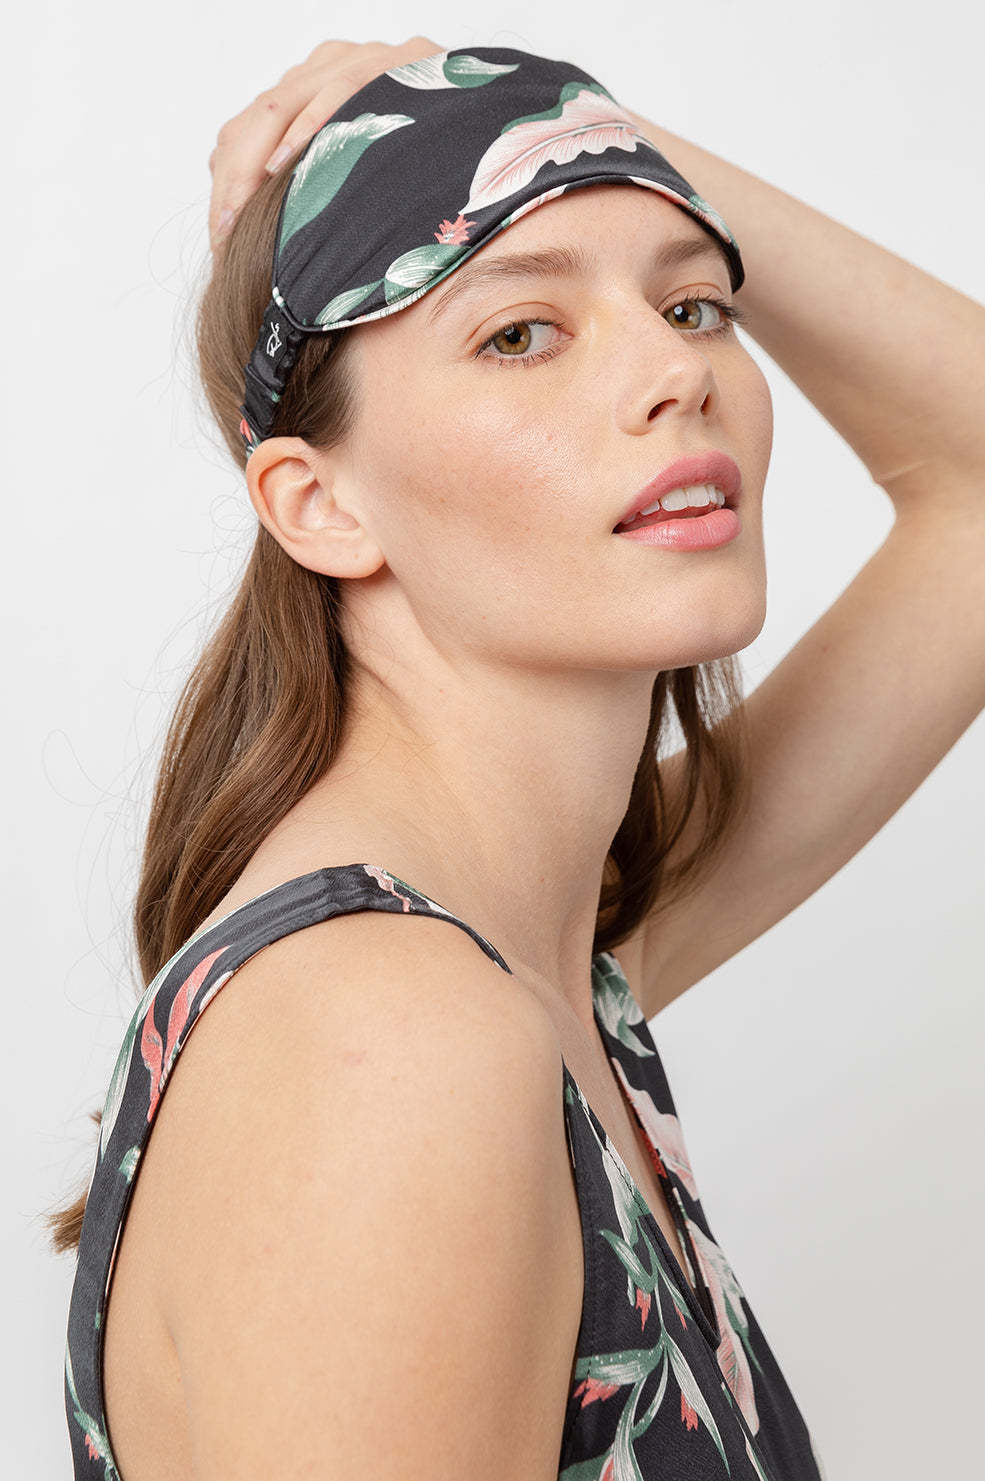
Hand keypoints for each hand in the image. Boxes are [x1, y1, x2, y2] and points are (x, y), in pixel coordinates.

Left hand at [208, 35, 444, 254]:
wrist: (505, 138)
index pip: (252, 127)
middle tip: (226, 235)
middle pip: (260, 115)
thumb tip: (248, 231)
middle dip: (236, 179)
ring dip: (262, 160)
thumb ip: (313, 190)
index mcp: (315, 90)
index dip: (231, 180)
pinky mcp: (402, 60)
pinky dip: (313, 127)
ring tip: (245, 210)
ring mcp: (366, 58)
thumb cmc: (432, 173)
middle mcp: (332, 66)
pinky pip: (343, 90)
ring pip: (287, 100)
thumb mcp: (359, 186)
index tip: (222, 237)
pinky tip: (293, 162)